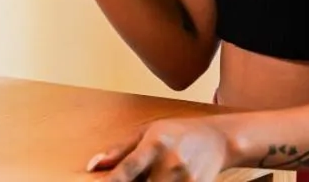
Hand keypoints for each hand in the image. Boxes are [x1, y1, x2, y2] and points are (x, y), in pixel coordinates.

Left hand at [87, 119, 231, 181]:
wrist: (216, 139)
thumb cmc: (176, 132)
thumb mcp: (145, 132)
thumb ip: (119, 150)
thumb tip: (92, 165)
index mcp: (155, 143)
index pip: (129, 168)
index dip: (113, 181)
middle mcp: (171, 162)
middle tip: (136, 175)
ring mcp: (186, 179)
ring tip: (149, 175)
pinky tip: (162, 178)